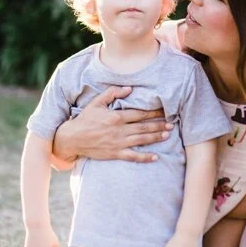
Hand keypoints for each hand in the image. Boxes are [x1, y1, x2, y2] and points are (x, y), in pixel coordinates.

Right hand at [54, 86, 172, 163]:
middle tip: (172, 123)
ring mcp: (118, 143)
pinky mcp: (115, 154)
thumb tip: (129, 88)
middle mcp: (119, 130)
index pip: (139, 114)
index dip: (153, 112)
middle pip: (143, 127)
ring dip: (155, 138)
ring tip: (167, 135)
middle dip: (159, 125)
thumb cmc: (85, 119)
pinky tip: (155, 157)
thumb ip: (112, 94)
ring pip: (141, 140)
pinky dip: (145, 157)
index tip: (164, 110)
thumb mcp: (96, 103)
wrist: (73, 138)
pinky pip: (133, 156)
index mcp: (116, 117)